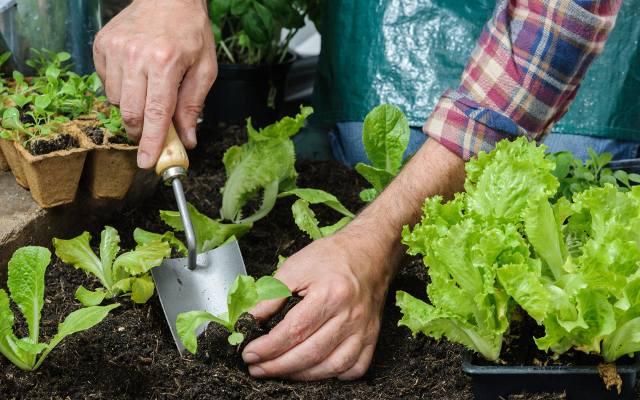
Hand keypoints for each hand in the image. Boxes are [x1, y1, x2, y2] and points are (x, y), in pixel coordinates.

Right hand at [93, 0, 216, 167]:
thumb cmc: (190, 32)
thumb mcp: (205, 69)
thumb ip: (193, 106)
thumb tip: (187, 140)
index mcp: (165, 62)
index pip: (155, 114)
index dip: (151, 142)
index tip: (146, 163)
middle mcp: (136, 56)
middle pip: (130, 113)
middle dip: (140, 131)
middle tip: (151, 132)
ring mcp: (115, 50)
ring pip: (115, 101)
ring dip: (132, 107)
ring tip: (148, 89)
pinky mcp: (102, 45)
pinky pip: (105, 83)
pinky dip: (120, 88)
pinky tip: (136, 75)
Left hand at [242, 228, 397, 380]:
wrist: (370, 251)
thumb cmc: (333, 256)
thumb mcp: (295, 267)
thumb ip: (271, 295)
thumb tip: (250, 319)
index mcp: (331, 294)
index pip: (294, 331)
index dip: (268, 347)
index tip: (249, 354)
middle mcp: (350, 315)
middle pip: (311, 353)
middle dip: (278, 366)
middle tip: (257, 368)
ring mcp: (364, 329)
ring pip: (333, 366)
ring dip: (302, 375)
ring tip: (280, 371)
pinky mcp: (372, 336)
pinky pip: (355, 368)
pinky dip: (334, 375)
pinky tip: (315, 370)